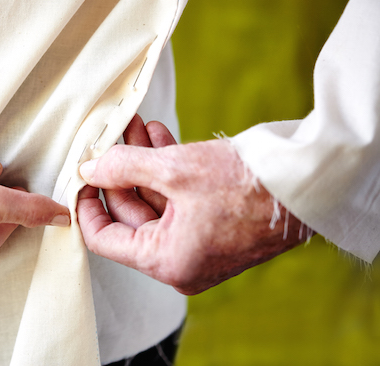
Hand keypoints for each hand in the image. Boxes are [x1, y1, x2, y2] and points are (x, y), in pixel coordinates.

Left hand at [77, 116, 305, 294]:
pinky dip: (165, 169)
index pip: (105, 239)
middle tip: (111, 134)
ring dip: (141, 162)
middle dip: (118, 170)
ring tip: (133, 125)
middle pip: (130, 214)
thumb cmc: (246, 184)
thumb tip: (88, 167)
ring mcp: (198, 243)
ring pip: (155, 200)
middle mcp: (181, 260)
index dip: (87, 204)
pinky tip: (157, 135)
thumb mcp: (175, 169)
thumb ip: (124, 166)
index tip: (80, 174)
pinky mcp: (213, 225)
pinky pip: (177, 199)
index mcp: (167, 262)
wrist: (309, 181)